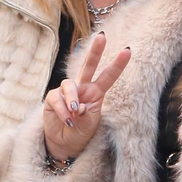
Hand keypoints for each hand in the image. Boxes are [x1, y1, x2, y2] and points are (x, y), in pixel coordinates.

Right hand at [41, 32, 130, 161]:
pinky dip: (64, 112)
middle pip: (89, 65)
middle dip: (95, 51)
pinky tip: (68, 120)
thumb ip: (87, 115)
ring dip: (73, 98)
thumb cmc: (80, 133)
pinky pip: (58, 99)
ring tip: (75, 112)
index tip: (128, 50)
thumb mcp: (89, 126)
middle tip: (101, 37)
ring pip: (70, 84)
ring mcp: (67, 92)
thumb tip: (79, 106)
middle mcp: (82, 88)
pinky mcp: (53, 98)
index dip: (118, 64)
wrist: (64, 144)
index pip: (108, 76)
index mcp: (96, 93)